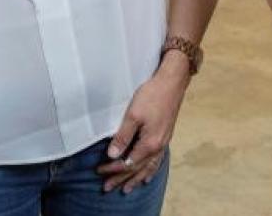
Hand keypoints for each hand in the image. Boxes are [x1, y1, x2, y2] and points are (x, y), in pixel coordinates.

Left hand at [99, 55, 187, 193]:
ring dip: (135, 178)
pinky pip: (157, 161)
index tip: (100, 172)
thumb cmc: (152, 96)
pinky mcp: (165, 137)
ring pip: (148, 167)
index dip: (113, 169)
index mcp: (149, 143)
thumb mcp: (133, 115)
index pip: (128, 163)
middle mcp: (158, 147)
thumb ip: (123, 136)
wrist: (171, 83)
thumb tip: (113, 155)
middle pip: (137, 168)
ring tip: (127, 189)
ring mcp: (163, 143)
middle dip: (121, 179)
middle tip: (107, 188)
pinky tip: (147, 175)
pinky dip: (151, 170)